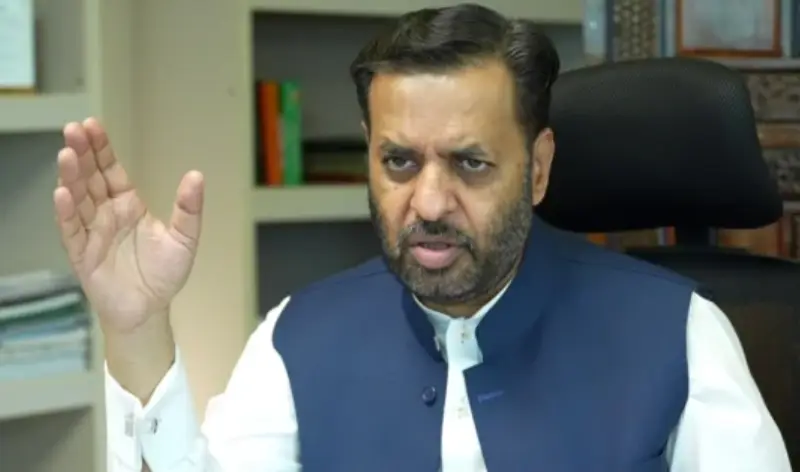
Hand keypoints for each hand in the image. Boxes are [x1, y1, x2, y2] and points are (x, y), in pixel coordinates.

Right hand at [54, 118, 204, 333]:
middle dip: (82, 154)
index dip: (102, 149)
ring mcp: (92, 233)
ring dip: (71, 178)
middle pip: (90, 179)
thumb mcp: (185, 239)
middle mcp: (106, 214)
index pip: (111, 171)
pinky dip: (66, 213)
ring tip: (67, 155)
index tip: (93, 125)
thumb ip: (189, 209)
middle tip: (73, 129)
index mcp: (128, 205)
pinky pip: (72, 231)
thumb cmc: (164, 274)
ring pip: (78, 200)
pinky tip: (63, 194)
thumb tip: (196, 176)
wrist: (150, 310)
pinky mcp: (82, 255)